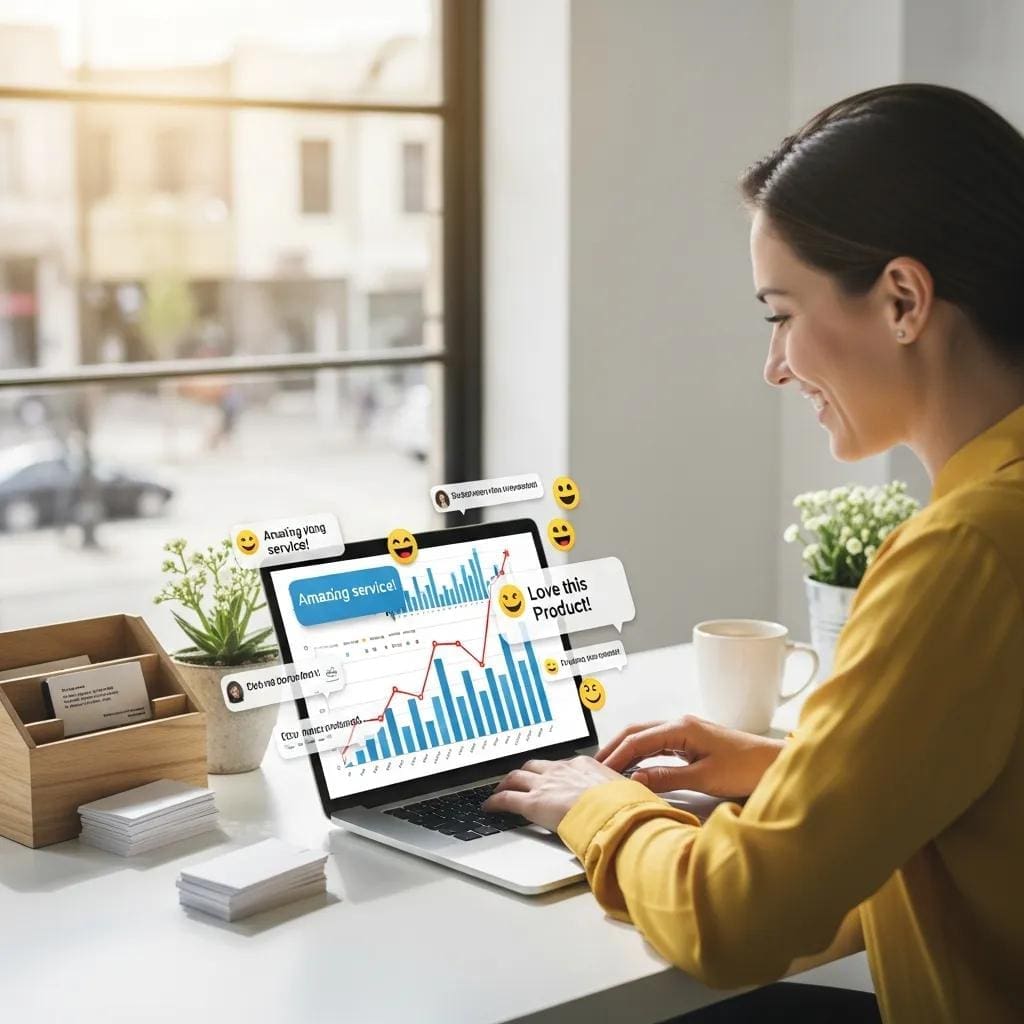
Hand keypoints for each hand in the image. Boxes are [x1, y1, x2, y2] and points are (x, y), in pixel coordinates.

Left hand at [481, 756, 621, 831]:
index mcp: (585, 766)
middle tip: (518, 779)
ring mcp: (546, 784)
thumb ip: (621, 798)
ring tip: (499, 790)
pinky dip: (495, 802)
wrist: (615, 813)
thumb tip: (631, 805)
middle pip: (535, 766)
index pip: (563, 766)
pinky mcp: (533, 803)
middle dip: (525, 772)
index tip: (551, 778)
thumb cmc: (625, 807)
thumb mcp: (626, 795)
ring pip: (516, 777)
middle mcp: (562, 770)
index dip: (553, 773)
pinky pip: (506, 799)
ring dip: (506, 783)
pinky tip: (489, 807)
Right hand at [596, 714, 784, 797]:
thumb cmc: (746, 768)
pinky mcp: (693, 742)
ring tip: (609, 770)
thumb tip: (634, 780)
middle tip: (595, 769)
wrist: (776, 764)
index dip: (616, 756)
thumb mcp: (704, 777)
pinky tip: (636, 769)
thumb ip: (667, 778)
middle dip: (614, 749)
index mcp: (682, 728)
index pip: (638, 740)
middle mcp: (681, 724)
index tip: (599, 772)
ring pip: (647, 737)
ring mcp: (687, 732)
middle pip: (637, 732)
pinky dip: (643, 755)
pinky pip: (659, 745)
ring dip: (627, 751)